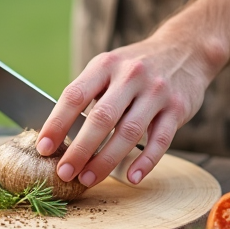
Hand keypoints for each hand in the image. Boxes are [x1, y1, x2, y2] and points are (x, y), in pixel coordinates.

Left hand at [35, 27, 226, 186]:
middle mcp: (131, 75)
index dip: (56, 123)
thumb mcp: (109, 67)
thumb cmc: (136, 66)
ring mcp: (156, 92)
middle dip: (80, 149)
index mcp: (106, 64)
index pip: (75, 95)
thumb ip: (88, 94)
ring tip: (88, 179)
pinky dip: (145, 162)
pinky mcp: (178, 108)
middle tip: (64, 173)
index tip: (43, 148)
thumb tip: (59, 134)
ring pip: (129, 132)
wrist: (185, 50)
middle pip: (101, 117)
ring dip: (106, 160)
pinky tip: (131, 177)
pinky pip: (161, 140)